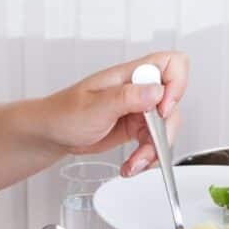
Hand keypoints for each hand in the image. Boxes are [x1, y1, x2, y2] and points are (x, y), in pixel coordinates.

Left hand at [39, 52, 187, 175]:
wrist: (52, 134)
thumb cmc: (64, 113)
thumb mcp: (95, 106)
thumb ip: (126, 98)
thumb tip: (156, 91)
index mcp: (129, 76)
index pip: (171, 64)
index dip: (176, 85)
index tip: (163, 108)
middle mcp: (138, 90)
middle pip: (173, 104)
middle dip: (164, 131)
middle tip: (147, 144)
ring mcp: (138, 109)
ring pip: (165, 128)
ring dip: (154, 150)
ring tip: (135, 163)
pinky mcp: (136, 127)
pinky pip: (153, 143)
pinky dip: (146, 158)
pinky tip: (131, 165)